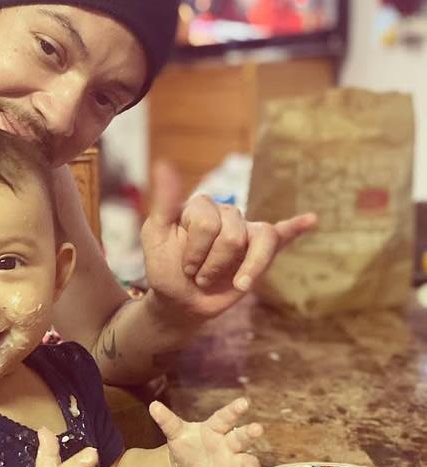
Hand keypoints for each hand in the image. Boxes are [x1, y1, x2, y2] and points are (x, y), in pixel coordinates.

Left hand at [140, 161, 316, 319]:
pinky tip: (310, 220)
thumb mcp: (156, 236)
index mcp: (200, 206)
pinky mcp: (260, 250)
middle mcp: (225, 213)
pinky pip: (282, 235)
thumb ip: (165, 202)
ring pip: (261, 240)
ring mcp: (246, 231)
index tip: (184, 266)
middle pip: (232, 235)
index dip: (196, 251)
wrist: (180, 302)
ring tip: (226, 281)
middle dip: (214, 264)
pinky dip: (297, 227)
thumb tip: (164, 164)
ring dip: (242, 270)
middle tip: (200, 275)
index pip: (207, 223)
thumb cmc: (166, 269)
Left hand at [149, 397, 263, 466]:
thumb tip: (153, 406)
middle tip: (257, 428)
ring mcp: (232, 463)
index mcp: (214, 429)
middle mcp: (227, 444)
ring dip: (250, 464)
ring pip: (245, 461)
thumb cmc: (186, 445)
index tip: (244, 402)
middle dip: (249, 433)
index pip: (225, 418)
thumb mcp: (175, 433)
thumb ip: (167, 421)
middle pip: (240, 437)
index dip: (234, 410)